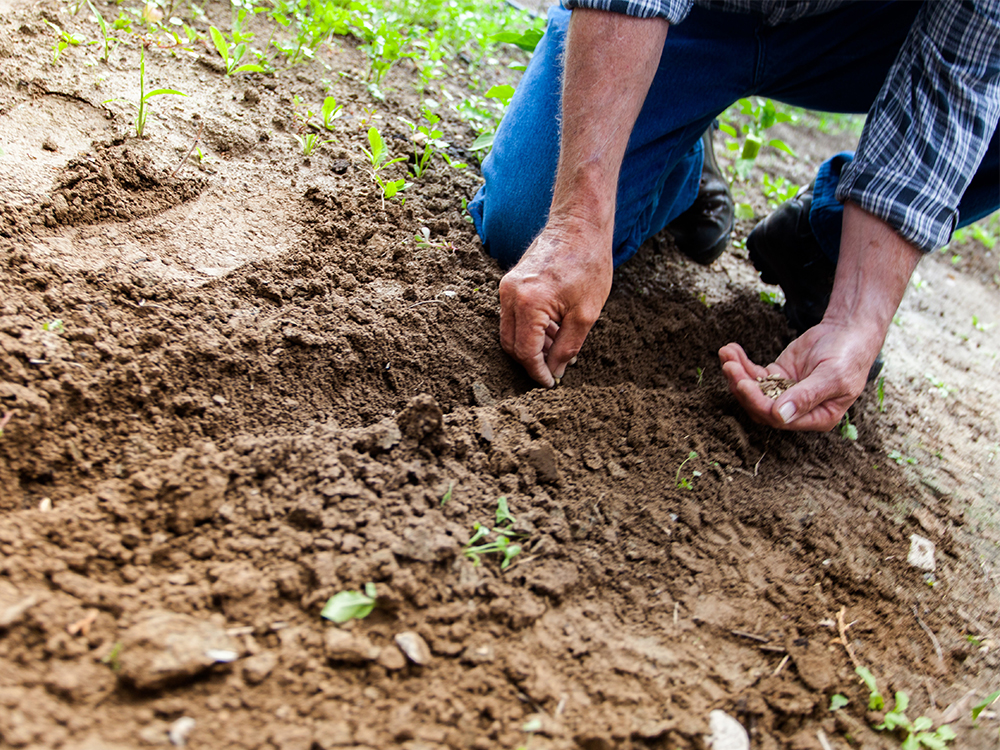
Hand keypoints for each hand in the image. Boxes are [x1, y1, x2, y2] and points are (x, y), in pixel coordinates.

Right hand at [499, 218, 612, 386]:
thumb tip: (555, 371)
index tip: (550, 383)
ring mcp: (507, 287)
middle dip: (531, 361)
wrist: (579, 225)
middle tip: (554, 370)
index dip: (537, 372)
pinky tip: (554, 330)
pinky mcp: (511, 282)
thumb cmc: (588, 264)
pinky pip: (513, 316)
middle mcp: (510, 295)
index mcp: (528, 303)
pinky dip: (530, 329)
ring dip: (532, 345)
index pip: (525, 352)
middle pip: (511, 344)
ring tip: (559, 347)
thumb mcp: (586, 314)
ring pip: (510, 331)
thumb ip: (567, 348)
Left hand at [718, 319, 882, 430]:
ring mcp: (785, 393)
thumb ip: (807, 396)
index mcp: (816, 418)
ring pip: (754, 390)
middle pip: (760, 406)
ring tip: (726, 354)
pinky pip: (754, 374)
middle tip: (729, 366)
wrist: (849, 331)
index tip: (744, 384)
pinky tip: (731, 349)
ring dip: (737, 374)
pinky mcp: (777, 376)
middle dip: (742, 386)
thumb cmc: (848, 356)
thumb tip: (780, 416)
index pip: (779, 418)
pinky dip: (741, 363)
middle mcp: (798, 410)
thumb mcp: (833, 376)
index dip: (758, 403)